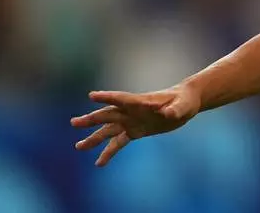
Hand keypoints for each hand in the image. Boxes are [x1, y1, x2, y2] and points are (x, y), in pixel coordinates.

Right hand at [70, 84, 201, 165]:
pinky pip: (119, 142)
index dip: (107, 97)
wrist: (185, 104)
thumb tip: (168, 113)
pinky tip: (99, 163)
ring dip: (94, 138)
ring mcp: (132, 121)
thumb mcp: (182, 106)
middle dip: (92, 119)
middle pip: (108, 114)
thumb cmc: (184, 101)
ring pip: (109, 130)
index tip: (92, 96)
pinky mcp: (136, 131)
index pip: (121, 98)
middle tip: (74, 123)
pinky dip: (109, 152)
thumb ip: (174, 109)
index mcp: (141, 101)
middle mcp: (132, 111)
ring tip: (79, 147)